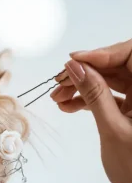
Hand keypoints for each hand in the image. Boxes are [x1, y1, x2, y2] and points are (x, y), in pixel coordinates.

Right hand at [51, 39, 131, 182]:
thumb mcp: (112, 129)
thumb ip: (94, 95)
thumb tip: (75, 67)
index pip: (131, 54)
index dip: (102, 54)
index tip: (74, 61)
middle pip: (116, 66)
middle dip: (85, 72)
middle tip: (59, 83)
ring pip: (108, 81)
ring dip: (82, 87)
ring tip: (57, 98)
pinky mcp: (130, 112)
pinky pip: (107, 97)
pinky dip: (87, 100)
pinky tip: (67, 106)